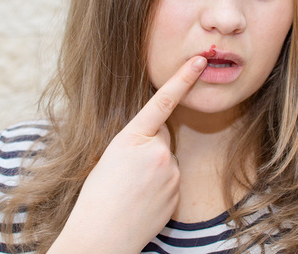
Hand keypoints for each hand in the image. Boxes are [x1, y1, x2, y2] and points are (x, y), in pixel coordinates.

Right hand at [48, 56, 206, 253]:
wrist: (101, 235)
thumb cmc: (98, 196)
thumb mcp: (110, 157)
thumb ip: (137, 143)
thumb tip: (158, 143)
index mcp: (132, 137)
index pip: (162, 101)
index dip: (182, 79)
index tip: (199, 61)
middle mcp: (156, 152)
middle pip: (161, 138)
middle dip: (148, 148)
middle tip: (125, 172)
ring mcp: (170, 173)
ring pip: (166, 161)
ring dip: (153, 170)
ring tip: (131, 190)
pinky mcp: (177, 192)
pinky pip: (170, 181)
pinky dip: (159, 188)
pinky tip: (141, 200)